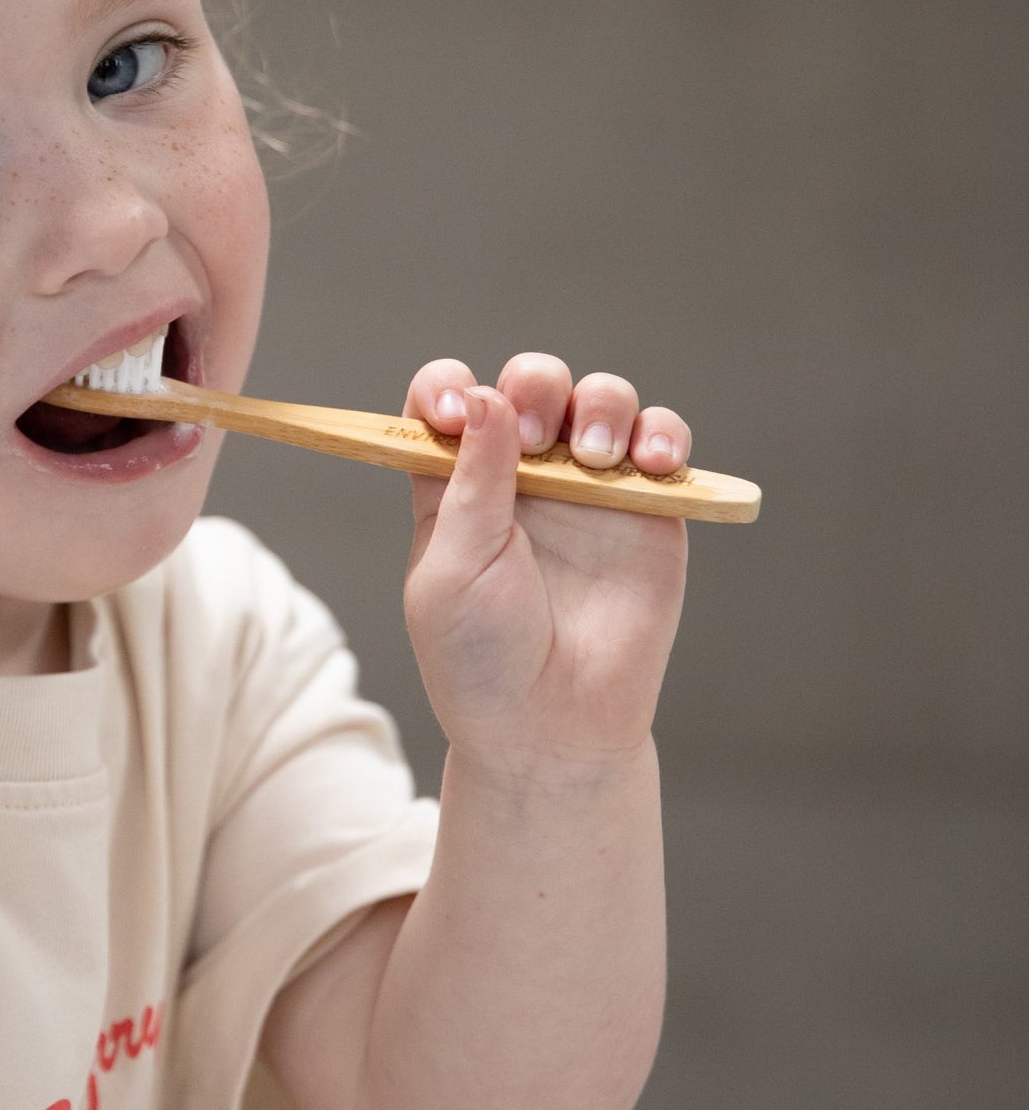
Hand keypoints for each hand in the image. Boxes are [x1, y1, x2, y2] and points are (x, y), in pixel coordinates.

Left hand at [401, 353, 689, 771]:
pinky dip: (662, 434)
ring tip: (597, 458)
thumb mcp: (452, 571)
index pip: (447, 400)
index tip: (451, 408)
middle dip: (535, 387)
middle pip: (531, 383)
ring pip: (601, 398)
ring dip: (602, 405)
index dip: (447, 386)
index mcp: (456, 483)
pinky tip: (650, 462)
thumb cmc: (482, 658)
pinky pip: (661, 443)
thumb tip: (481, 396)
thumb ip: (469, 484)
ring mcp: (587, 487)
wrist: (553, 726)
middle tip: (537, 437)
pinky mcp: (648, 509)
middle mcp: (521, 474)